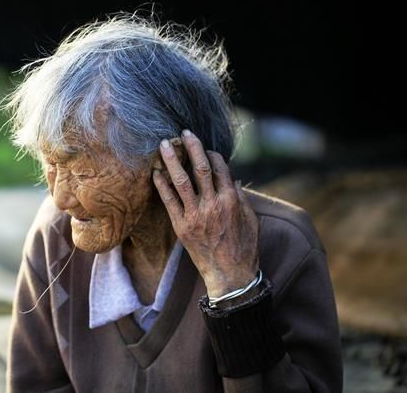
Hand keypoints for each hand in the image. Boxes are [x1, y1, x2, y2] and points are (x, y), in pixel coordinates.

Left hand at [152, 130, 259, 296]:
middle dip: (193, 148)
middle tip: (184, 132)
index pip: (221, 168)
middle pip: (201, 168)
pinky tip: (155, 172)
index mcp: (231, 200)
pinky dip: (162, 185)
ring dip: (172, 160)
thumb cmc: (244, 248)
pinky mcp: (182, 226)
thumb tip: (233, 180)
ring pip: (182, 181)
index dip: (211, 154)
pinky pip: (169, 201)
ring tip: (164, 145)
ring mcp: (196, 215)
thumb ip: (241, 198)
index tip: (204, 148)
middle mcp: (213, 204)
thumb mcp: (251, 220)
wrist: (230, 275)